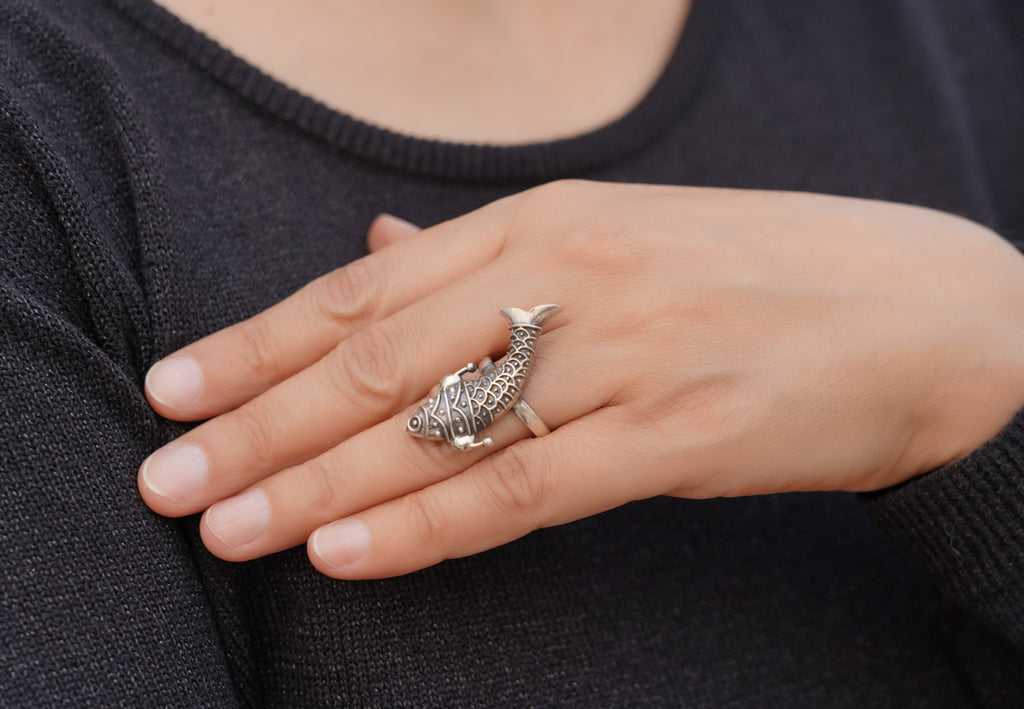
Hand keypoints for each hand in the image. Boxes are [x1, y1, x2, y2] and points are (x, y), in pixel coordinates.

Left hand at [137, 181, 1023, 577]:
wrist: (922, 311)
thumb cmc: (754, 276)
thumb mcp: (616, 240)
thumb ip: (486, 254)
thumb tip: (376, 248)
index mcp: (546, 217)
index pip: (364, 286)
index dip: (259, 341)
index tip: (176, 390)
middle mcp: (572, 271)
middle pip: (375, 357)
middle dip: (257, 423)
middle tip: (165, 478)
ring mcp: (628, 350)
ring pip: (434, 426)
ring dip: (315, 485)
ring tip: (224, 529)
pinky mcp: (682, 433)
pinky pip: (524, 485)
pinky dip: (426, 524)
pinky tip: (345, 555)